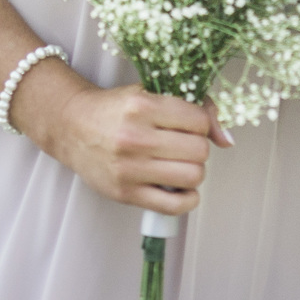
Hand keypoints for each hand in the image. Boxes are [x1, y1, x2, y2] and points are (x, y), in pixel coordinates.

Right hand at [10, 65, 233, 214]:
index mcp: (143, 105)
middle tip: (184, 146)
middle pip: (199, 151)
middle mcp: (136, 137)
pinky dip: (187, 200)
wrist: (72, 126)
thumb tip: (227, 140)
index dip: (200, 124)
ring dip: (193, 172)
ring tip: (180, 165)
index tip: (189, 126)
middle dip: (198, 149)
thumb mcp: (150, 93)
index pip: (198, 121)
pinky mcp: (125, 193)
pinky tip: (180, 189)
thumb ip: (194, 108)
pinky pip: (174, 206)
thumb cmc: (114, 109)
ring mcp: (130, 168)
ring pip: (192, 176)